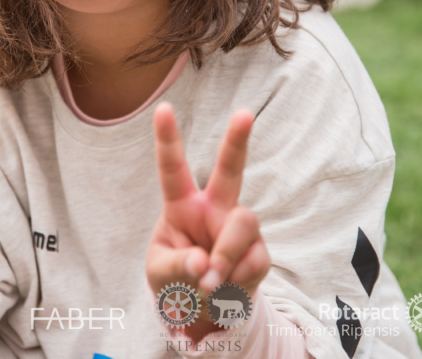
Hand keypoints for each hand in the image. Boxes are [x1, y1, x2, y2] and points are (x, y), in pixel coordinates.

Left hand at [146, 103, 269, 338]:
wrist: (204, 314)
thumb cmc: (176, 281)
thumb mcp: (162, 275)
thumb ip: (177, 266)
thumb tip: (204, 264)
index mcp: (182, 205)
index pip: (173, 169)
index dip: (168, 139)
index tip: (163, 108)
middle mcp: (215, 209)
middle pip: (230, 169)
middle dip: (237, 141)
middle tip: (244, 113)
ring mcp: (240, 228)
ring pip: (243, 222)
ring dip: (225, 255)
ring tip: (209, 284)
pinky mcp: (259, 253)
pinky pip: (252, 260)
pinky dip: (234, 282)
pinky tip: (225, 291)